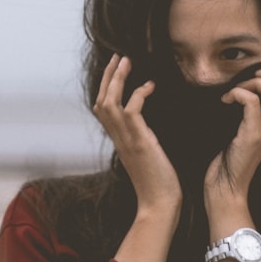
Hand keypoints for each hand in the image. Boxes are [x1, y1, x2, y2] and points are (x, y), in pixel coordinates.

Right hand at [93, 54, 181, 213]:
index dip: (106, 88)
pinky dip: (138, 94)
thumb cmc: (158, 185)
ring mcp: (126, 140)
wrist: (159, 205)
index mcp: (119, 141)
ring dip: (117, 79)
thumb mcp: (146, 157)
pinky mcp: (139, 142)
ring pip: (110, 102)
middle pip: (101, 101)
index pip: (102, 110)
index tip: (117, 71)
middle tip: (119, 57)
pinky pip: (131, 110)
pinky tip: (150, 86)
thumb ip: (141, 141)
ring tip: (126, 61)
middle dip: (109, 76)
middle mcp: (118, 138)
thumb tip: (147, 130)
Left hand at [205, 66, 260, 209]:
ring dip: (256, 83)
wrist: (225, 189)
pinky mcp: (251, 137)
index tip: (257, 80)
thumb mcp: (243, 135)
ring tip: (237, 92)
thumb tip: (240, 95)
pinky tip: (226, 101)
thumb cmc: (228, 162)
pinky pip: (253, 104)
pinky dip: (239, 94)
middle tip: (251, 80)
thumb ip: (249, 118)